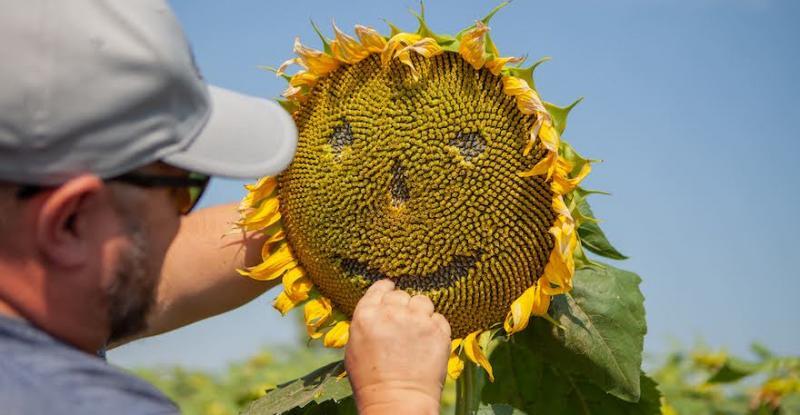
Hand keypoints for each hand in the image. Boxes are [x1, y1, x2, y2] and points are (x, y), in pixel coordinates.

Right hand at [345, 280, 450, 414]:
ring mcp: (417, 320)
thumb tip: (377, 312)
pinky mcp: (438, 330)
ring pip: (422, 301)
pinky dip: (435, 327)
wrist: (396, 401)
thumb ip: (366, 323)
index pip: (379, 288)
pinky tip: (429, 341)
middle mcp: (391, 312)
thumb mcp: (354, 349)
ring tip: (419, 329)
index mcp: (366, 314)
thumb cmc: (370, 382)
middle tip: (404, 322)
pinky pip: (439, 317)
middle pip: (401, 294)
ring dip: (420, 312)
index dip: (387, 289)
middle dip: (402, 305)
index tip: (391, 290)